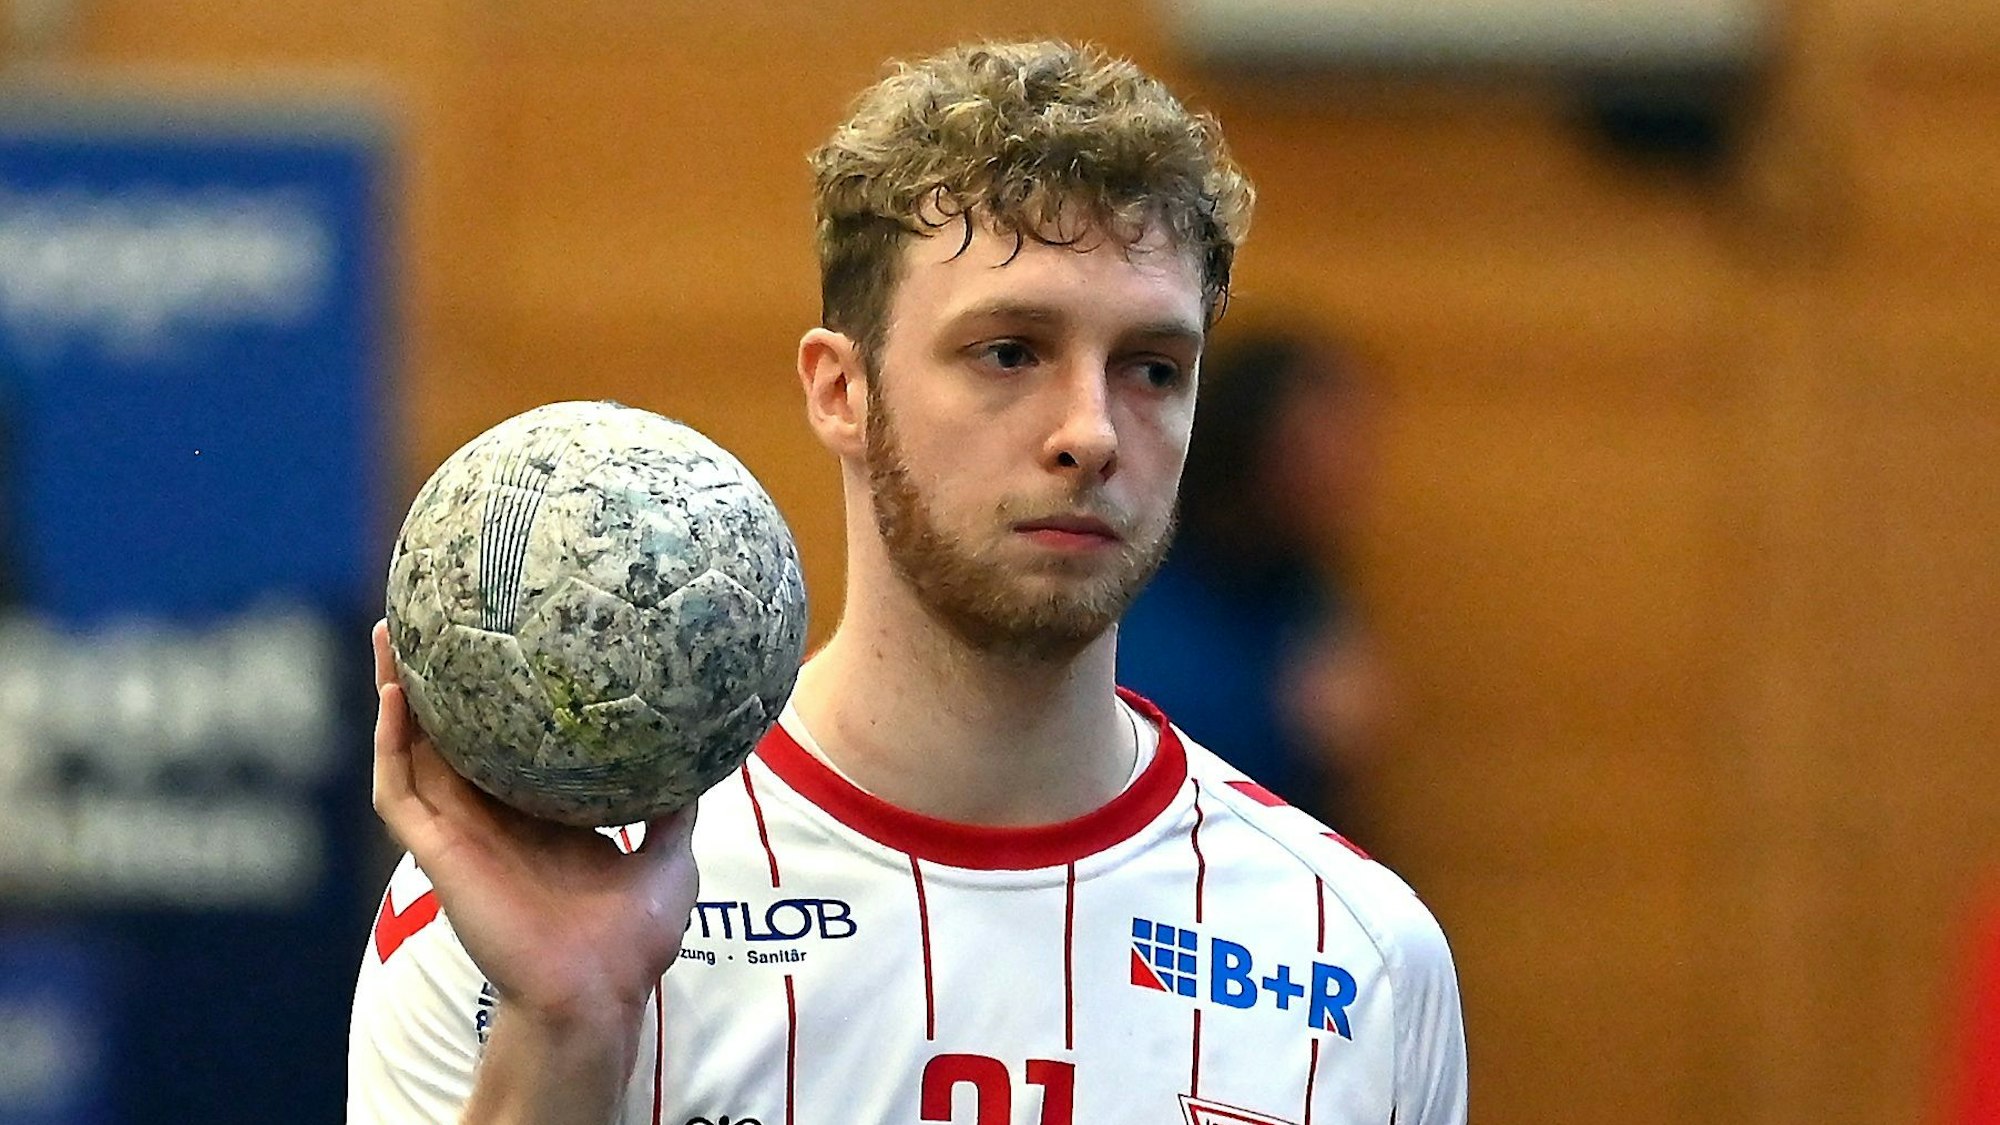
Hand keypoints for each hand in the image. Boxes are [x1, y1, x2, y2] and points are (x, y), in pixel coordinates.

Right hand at [369, 620, 699, 1024]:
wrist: (599, 991)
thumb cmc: (633, 937)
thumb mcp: (670, 852)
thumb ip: (678, 804)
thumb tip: (711, 753)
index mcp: (538, 811)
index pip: (506, 737)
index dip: (496, 690)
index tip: (501, 633)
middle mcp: (493, 814)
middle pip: (449, 730)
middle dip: (434, 674)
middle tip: (428, 608)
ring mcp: (460, 831)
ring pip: (411, 749)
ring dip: (393, 692)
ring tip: (386, 631)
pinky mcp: (438, 851)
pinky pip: (398, 790)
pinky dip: (390, 742)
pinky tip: (393, 695)